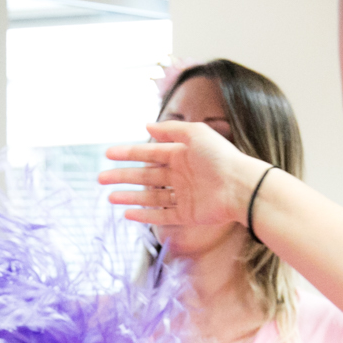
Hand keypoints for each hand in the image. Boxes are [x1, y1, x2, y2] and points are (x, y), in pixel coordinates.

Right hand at [100, 120, 269, 230]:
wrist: (241, 186)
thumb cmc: (220, 156)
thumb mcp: (196, 133)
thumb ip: (171, 130)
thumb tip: (146, 126)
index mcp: (181, 154)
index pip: (149, 153)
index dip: (128, 153)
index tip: (108, 154)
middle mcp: (180, 175)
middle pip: (145, 176)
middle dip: (123, 176)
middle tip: (100, 178)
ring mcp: (183, 196)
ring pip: (150, 197)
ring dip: (130, 197)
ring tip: (110, 197)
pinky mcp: (187, 215)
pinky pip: (162, 215)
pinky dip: (145, 215)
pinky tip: (128, 214)